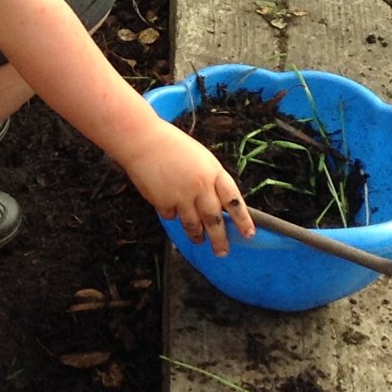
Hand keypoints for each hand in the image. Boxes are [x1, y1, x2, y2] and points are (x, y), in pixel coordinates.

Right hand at [122, 127, 252, 255]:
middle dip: (219, 239)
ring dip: (197, 235)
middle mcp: (200, 186)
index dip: (243, 220)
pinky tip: (171, 210)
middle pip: (214, 220)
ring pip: (193, 224)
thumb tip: (216, 203)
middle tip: (222, 251)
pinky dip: (172, 216)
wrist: (143, 140)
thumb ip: (210, 180)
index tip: (249, 234)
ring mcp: (181, 196)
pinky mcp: (163, 202)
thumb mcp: (201, 159)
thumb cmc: (173, 146)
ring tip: (199, 241)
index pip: (234, 201)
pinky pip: (172, 216)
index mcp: (214, 172)